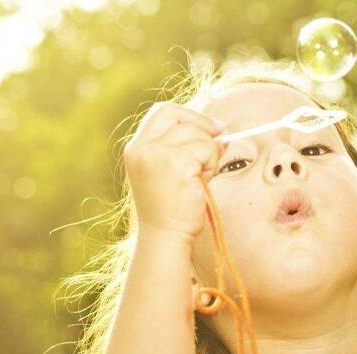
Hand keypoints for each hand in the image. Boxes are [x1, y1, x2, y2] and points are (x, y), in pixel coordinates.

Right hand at [123, 101, 225, 241]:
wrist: (166, 236)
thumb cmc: (171, 208)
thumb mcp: (169, 170)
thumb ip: (182, 146)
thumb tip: (218, 127)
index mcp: (136, 149)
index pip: (162, 112)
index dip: (189, 115)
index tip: (211, 127)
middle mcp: (141, 149)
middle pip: (178, 116)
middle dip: (203, 126)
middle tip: (220, 141)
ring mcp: (156, 155)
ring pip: (197, 134)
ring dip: (209, 153)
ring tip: (200, 177)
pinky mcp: (176, 164)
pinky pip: (207, 149)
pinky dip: (211, 164)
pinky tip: (201, 183)